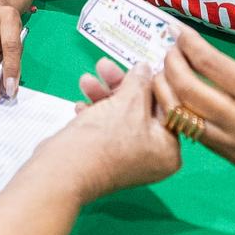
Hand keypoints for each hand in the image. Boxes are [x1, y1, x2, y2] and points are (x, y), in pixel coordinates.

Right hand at [22, 62, 180, 204]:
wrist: (65, 169)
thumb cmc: (105, 137)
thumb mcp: (128, 102)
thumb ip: (140, 82)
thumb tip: (145, 68)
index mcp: (169, 150)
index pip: (166, 108)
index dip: (151, 82)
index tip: (139, 65)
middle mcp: (152, 158)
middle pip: (141, 110)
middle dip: (119, 86)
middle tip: (104, 67)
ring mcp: (129, 160)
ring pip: (120, 117)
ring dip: (103, 96)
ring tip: (86, 81)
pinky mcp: (107, 159)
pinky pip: (107, 130)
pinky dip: (95, 114)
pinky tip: (81, 105)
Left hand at [155, 25, 234, 185]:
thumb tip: (197, 56)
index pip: (210, 65)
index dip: (188, 44)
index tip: (178, 31)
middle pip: (188, 91)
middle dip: (171, 65)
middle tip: (170, 51)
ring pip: (184, 117)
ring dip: (167, 91)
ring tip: (167, 73)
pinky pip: (197, 135)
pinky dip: (184, 113)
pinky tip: (181, 98)